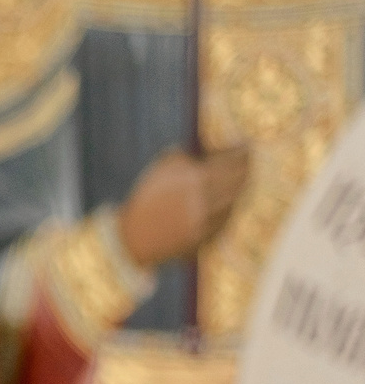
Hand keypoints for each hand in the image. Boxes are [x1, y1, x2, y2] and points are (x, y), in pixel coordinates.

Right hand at [117, 146, 249, 268]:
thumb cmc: (147, 197)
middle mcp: (205, 200)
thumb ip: (187, 156)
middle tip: (249, 162)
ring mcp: (207, 220)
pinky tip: (230, 202)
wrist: (135, 235)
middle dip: (247, 169)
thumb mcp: (162, 168)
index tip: (246, 147)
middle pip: (239, 180)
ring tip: (242, 180)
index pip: (231, 162)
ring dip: (241, 189)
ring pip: (236, 200)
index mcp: (195, 179)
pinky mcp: (207, 236)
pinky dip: (231, 208)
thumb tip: (213, 148)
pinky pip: (227, 219)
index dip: (242, 152)